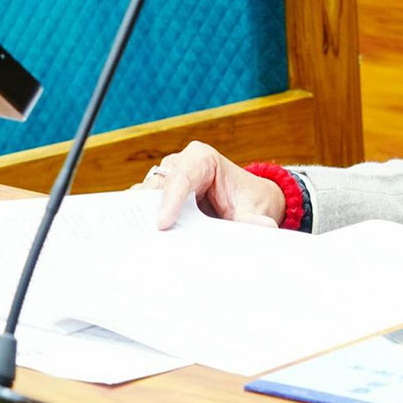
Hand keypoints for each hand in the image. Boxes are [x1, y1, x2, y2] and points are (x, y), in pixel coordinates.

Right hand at [144, 141, 284, 229]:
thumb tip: (265, 229)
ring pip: (145, 198)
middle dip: (150, 211)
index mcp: (202, 159)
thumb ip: (254, 220)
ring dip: (141, 219)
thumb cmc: (249, 200)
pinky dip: (140, 224)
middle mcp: (178, 164)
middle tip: (144, 239)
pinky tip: (138, 243)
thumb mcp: (254, 211)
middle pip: (157, 188)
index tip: (162, 224)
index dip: (171, 199)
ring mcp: (164, 180)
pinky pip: (142, 209)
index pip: (182, 176)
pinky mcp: (157, 198)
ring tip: (137, 243)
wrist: (248, 203)